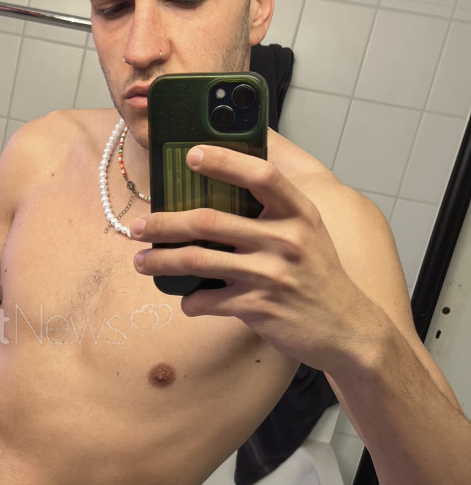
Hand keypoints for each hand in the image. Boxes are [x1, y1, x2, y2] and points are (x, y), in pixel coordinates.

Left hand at [131, 144, 380, 371]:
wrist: (346, 329)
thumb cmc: (318, 276)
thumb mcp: (308, 233)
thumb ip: (274, 212)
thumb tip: (222, 190)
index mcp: (299, 213)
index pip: (261, 175)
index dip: (224, 161)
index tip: (191, 155)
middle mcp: (286, 240)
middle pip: (210, 221)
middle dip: (164, 224)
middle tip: (137, 226)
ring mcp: (271, 274)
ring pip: (199, 261)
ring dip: (161, 262)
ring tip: (140, 262)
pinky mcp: (259, 307)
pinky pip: (208, 300)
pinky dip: (190, 302)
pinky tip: (186, 300)